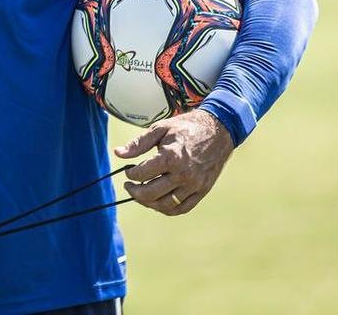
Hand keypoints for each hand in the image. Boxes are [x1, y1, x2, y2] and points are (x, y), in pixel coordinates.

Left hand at [114, 108, 233, 215]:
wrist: (219, 130)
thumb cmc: (187, 127)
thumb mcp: (161, 128)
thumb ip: (138, 143)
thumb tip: (118, 153)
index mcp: (171, 157)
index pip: (142, 174)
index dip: (130, 173)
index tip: (129, 170)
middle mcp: (183, 175)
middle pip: (151, 194)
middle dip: (135, 192)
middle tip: (129, 186)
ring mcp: (194, 185)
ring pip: (165, 205)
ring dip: (148, 203)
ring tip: (141, 194)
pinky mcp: (202, 191)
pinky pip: (182, 208)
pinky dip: (167, 209)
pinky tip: (158, 201)